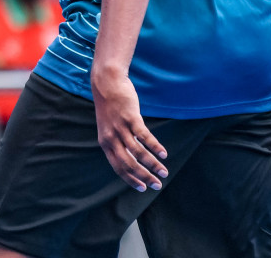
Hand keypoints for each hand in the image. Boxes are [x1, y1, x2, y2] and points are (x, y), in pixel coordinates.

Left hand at [91, 67, 166, 190]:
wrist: (106, 82)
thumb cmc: (110, 106)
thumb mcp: (109, 127)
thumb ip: (118, 142)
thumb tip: (133, 157)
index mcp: (105, 142)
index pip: (118, 167)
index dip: (130, 179)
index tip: (142, 188)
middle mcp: (111, 138)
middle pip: (128, 164)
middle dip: (144, 177)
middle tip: (157, 185)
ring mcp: (120, 128)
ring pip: (138, 153)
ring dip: (153, 164)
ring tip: (164, 172)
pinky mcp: (130, 118)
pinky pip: (144, 136)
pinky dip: (154, 147)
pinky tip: (163, 154)